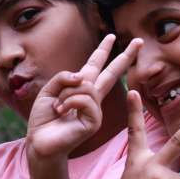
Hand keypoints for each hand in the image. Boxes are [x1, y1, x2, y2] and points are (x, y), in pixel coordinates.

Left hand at [26, 35, 135, 162]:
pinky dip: (68, 102)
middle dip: (125, 56)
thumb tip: (83, 76)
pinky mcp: (94, 121)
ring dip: (66, 93)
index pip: (95, 66)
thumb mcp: (48, 91)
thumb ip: (63, 78)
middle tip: (140, 41)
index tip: (111, 36)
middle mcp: (92, 99)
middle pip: (111, 73)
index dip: (102, 51)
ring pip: (86, 86)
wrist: (40, 142)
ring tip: (57, 107)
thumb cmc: (43, 119)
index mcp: (81, 90)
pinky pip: (84, 99)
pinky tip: (61, 112)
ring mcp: (95, 111)